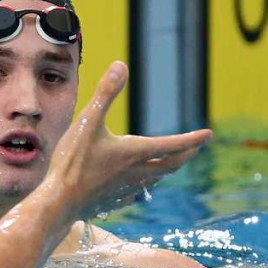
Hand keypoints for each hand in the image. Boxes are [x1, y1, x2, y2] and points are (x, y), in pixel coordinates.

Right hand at [46, 62, 211, 219]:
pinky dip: (145, 185)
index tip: (208, 134)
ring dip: (167, 169)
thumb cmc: (71, 163)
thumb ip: (105, 93)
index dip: (193, 139)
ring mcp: (126, 189)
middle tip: (195, 148)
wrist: (58, 202)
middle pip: (171, 165)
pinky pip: (137, 192)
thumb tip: (121, 65)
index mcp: (134, 152)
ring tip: (169, 163)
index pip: (173, 145)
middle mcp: (137, 172)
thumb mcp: (87, 122)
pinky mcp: (113, 201)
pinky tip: (136, 185)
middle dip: (186, 154)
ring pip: (156, 179)